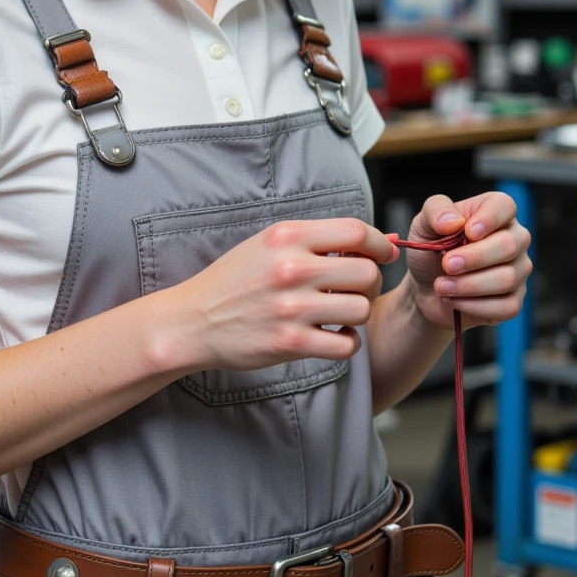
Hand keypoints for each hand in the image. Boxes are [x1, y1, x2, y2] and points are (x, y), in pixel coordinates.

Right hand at [171, 218, 398, 371]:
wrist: (193, 321)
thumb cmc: (235, 280)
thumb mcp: (269, 245)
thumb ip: (318, 240)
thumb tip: (382, 241)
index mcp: (286, 236)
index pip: (356, 232)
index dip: (379, 244)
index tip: (383, 255)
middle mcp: (291, 269)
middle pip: (366, 273)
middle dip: (369, 283)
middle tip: (354, 290)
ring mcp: (291, 308)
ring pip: (361, 309)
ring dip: (358, 314)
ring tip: (339, 314)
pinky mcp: (290, 342)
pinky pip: (347, 344)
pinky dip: (347, 342)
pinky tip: (332, 335)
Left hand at [397, 193, 531, 331]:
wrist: (426, 288)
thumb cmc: (430, 250)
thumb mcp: (423, 224)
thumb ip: (435, 211)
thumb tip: (453, 222)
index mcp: (495, 211)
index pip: (505, 206)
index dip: (489, 219)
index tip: (467, 232)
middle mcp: (514, 238)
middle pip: (509, 245)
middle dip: (474, 258)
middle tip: (446, 264)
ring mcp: (518, 270)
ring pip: (507, 278)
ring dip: (469, 285)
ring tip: (441, 286)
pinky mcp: (514, 299)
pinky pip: (506, 306)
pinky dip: (474, 306)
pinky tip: (454, 300)